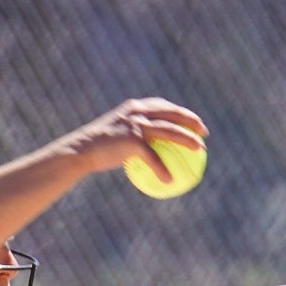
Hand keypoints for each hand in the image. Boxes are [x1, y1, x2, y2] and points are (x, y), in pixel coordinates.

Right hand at [63, 98, 206, 176]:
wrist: (81, 151)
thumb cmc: (97, 149)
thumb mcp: (116, 139)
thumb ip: (133, 139)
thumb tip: (148, 153)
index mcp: (135, 108)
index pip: (164, 106)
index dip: (181, 112)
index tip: (193, 122)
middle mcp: (138, 112)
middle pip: (173, 113)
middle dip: (192, 121)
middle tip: (204, 134)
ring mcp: (136, 125)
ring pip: (170, 131)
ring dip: (188, 140)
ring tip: (200, 151)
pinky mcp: (132, 140)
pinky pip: (153, 157)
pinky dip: (162, 169)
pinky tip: (169, 180)